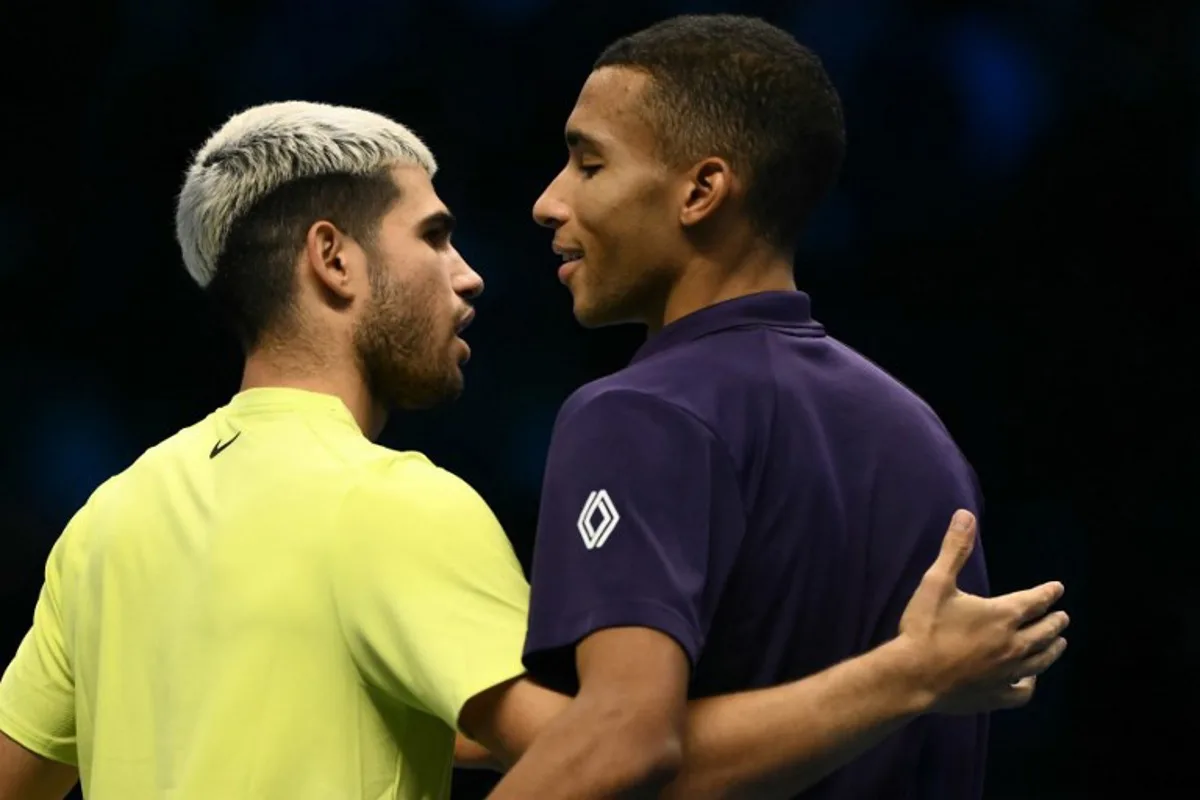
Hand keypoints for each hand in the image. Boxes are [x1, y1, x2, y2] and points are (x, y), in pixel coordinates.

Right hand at [896, 510, 1068, 714]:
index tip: (1058, 588)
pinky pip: (1024, 691)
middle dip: (1055, 621)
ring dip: (1053, 649)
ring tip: (1059, 642)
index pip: (1036, 601)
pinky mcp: (997, 695)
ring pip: (1041, 660)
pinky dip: (1031, 683)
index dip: (1048, 593)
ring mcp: (1008, 673)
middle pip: (1045, 631)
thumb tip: (966, 515)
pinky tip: (1031, 678)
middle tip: (1062, 616)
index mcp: (1003, 615)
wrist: (913, 675)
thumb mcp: (936, 582)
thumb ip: (955, 549)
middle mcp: (1014, 644)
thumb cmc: (924, 627)